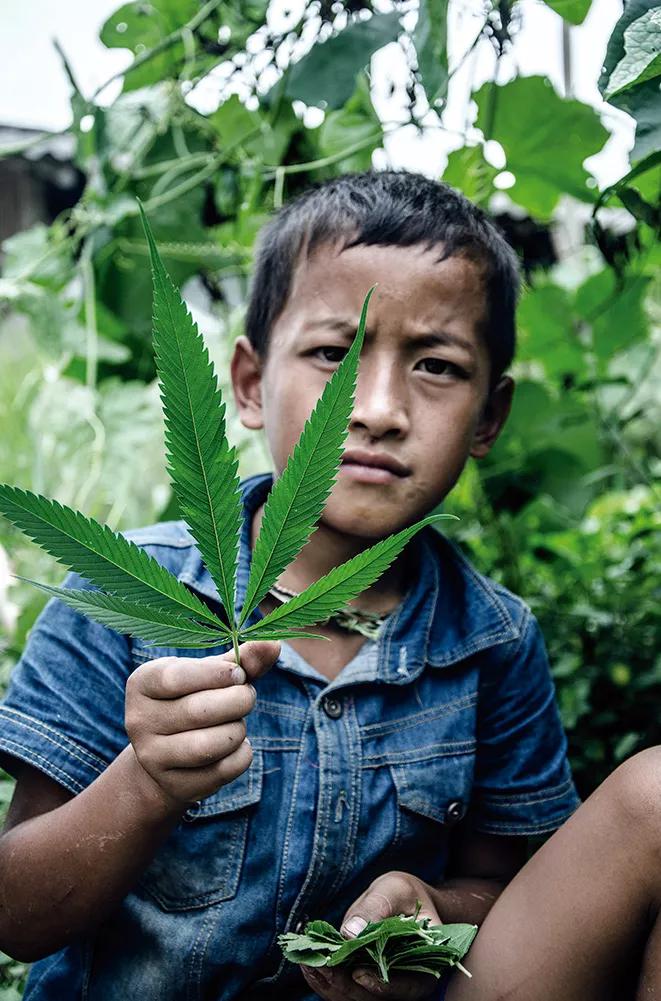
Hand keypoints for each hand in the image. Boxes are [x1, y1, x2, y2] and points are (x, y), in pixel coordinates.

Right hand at [125, 640, 279, 810]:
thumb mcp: (210, 675)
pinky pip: (224, 770)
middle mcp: (139, 721)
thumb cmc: (194, 699)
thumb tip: (272, 644)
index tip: (239, 674)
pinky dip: (242, 754)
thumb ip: (240, 659)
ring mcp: (153, 758)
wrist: (168, 755)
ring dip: (238, 730)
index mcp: (142, 684)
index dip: (216, 675)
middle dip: (238, 700)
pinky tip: (235, 746)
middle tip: (246, 696)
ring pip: (210, 745)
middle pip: (199, 711)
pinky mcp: (176, 786)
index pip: (175, 678)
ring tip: (237, 722)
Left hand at [301, 871, 441, 999]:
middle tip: (320, 967)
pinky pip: (344, 990)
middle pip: (377, 998)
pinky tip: (308, 964)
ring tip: (308, 964)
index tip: (359, 975)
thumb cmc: (403, 892)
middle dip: (346, 986)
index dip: (384, 986)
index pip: (410, 986)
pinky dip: (326, 981)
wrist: (399, 900)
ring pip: (357, 999)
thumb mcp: (394, 889)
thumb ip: (376, 908)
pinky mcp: (362, 980)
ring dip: (331, 987)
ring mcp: (383, 983)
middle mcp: (406, 981)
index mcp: (426, 962)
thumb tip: (350, 933)